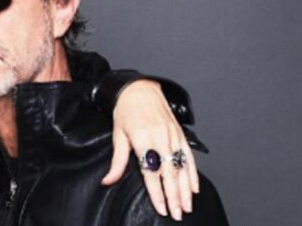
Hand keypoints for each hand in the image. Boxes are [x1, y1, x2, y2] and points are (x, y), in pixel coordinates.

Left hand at [101, 80, 198, 220]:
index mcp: (143, 139)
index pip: (151, 172)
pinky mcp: (179, 133)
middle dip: (174, 196)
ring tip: (187, 206)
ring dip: (185, 189)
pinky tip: (194, 187)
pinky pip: (188, 156)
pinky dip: (192, 173)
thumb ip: (117, 161)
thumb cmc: (125, 110)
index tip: (162, 209)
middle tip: (178, 214)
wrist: (139, 88)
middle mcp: (160, 137)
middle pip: (169, 173)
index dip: (157, 193)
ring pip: (181, 167)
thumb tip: (107, 181)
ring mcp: (172, 135)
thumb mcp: (118, 135)